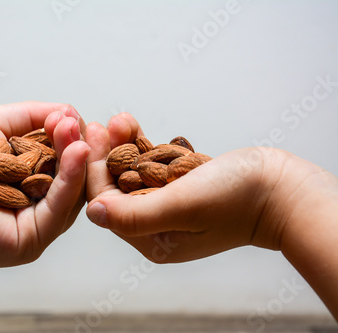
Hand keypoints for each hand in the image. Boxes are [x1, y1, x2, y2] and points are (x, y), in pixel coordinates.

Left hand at [0, 101, 89, 266]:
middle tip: (82, 126)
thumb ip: (34, 115)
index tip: (74, 118)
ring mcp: (35, 224)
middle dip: (79, 148)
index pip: (63, 160)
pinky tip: (73, 153)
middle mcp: (34, 204)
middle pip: (72, 178)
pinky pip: (58, 210)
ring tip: (77, 135)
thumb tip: (69, 112)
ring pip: (71, 194)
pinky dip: (70, 180)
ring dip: (78, 161)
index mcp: (28, 180)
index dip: (73, 139)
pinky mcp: (31, 240)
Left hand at [85, 112, 337, 317]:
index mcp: (152, 241)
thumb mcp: (181, 206)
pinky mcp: (179, 189)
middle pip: (118, 188)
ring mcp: (168, 208)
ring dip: (123, 145)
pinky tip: (133, 126)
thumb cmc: (236, 199)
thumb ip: (134, 214)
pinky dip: (143, 147)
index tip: (89, 139)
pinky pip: (152, 167)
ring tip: (117, 119)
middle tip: (98, 124)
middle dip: (106, 155)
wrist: (279, 188)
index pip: (108, 205)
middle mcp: (156, 228)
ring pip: (133, 174)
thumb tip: (92, 212)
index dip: (95, 171)